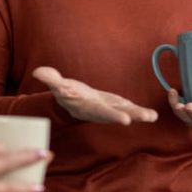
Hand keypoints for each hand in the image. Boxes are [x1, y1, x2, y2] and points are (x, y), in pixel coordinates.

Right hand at [33, 66, 158, 124]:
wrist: (74, 101)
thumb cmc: (65, 93)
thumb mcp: (58, 86)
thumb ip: (51, 79)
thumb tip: (38, 72)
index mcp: (89, 108)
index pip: (101, 112)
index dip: (112, 115)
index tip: (124, 120)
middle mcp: (102, 112)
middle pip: (118, 114)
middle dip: (131, 116)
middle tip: (145, 117)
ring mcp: (111, 110)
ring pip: (127, 113)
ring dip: (140, 115)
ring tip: (152, 116)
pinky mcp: (118, 106)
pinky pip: (131, 109)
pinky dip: (141, 112)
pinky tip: (154, 115)